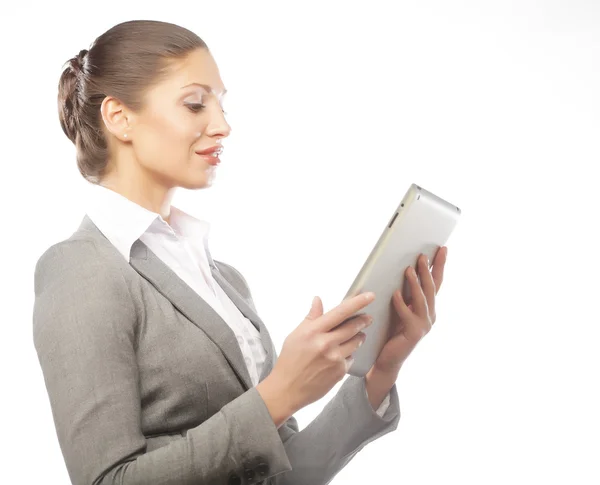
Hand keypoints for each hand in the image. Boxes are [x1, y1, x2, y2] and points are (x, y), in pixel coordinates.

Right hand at [257, 292, 374, 426]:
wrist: (287, 389)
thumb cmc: (290, 360)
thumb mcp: (296, 335)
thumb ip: (311, 317)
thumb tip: (318, 300)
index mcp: (313, 331)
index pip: (340, 312)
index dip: (358, 302)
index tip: (370, 295)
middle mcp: (326, 344)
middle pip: (353, 327)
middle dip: (363, 320)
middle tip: (368, 317)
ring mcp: (334, 359)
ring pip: (356, 342)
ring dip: (359, 336)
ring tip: (357, 335)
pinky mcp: (340, 372)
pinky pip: (351, 357)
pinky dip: (348, 354)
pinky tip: (341, 354)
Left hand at [369, 246, 447, 379]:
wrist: (388, 358)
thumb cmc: (392, 330)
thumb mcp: (400, 308)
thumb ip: (405, 293)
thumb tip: (404, 269)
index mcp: (428, 307)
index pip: (436, 282)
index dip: (439, 265)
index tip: (442, 248)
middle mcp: (430, 315)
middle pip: (431, 288)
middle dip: (428, 270)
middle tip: (423, 255)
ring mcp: (424, 325)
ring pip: (422, 299)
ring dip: (416, 283)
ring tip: (409, 269)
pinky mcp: (413, 334)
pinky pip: (407, 315)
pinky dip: (401, 304)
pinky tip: (395, 294)